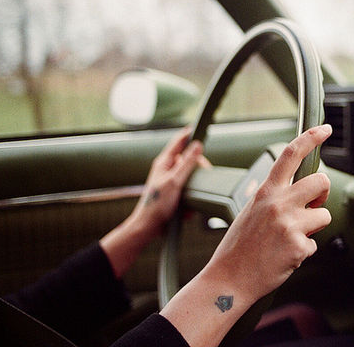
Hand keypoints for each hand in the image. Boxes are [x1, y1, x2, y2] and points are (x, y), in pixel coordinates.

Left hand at [101, 126, 209, 277]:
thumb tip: (197, 145)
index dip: (188, 135)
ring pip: (190, 179)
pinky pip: (188, 193)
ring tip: (189, 200)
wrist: (149, 227)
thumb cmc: (157, 204)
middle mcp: (167, 170)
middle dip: (197, 171)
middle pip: (188, 161)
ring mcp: (170, 182)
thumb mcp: (175, 181)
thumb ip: (187, 163)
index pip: (178, 142)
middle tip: (205, 174)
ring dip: (193, 190)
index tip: (198, 127)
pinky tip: (185, 210)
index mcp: (164, 162)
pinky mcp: (174, 194)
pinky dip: (189, 201)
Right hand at [204, 124, 332, 302]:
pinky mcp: (298, 246)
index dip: (310, 137)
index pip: (290, 154)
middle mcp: (279, 203)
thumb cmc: (239, 246)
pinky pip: (315, 244)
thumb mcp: (251, 210)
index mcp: (266, 191)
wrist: (229, 278)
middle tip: (313, 206)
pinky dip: (304, 251)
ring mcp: (289, 224)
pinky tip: (285, 256)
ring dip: (314, 227)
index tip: (324, 129)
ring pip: (324, 215)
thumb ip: (275, 197)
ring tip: (291, 237)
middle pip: (321, 182)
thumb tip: (301, 193)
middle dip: (323, 194)